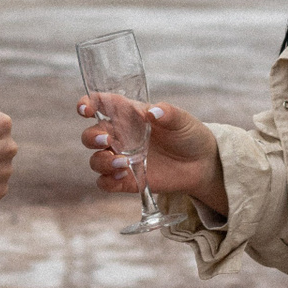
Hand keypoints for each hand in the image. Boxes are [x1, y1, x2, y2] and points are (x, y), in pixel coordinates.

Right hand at [78, 98, 227, 216]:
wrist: (201, 164)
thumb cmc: (189, 134)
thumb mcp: (182, 120)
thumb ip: (167, 113)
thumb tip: (152, 112)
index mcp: (128, 114)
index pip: (100, 105)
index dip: (87, 104)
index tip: (85, 109)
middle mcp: (120, 136)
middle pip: (91, 135)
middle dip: (92, 137)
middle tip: (107, 140)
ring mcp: (122, 158)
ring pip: (96, 160)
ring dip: (102, 161)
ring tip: (122, 163)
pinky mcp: (127, 180)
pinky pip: (105, 183)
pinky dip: (107, 181)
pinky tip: (122, 177)